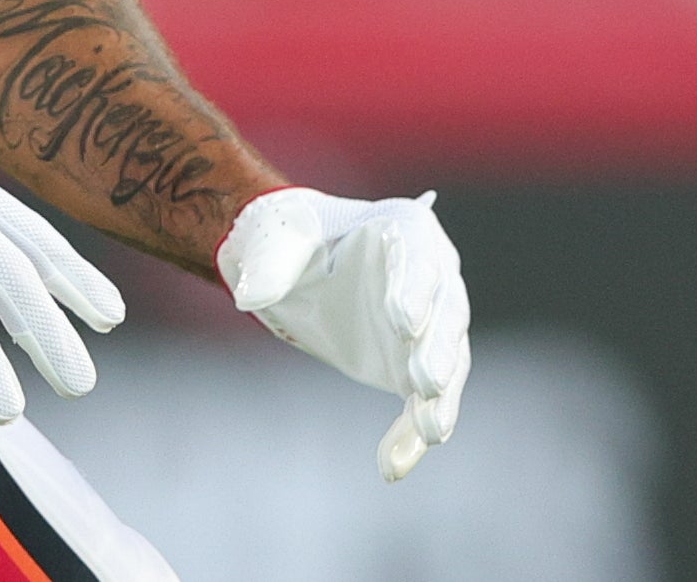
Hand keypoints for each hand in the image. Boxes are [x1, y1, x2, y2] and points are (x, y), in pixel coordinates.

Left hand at [217, 186, 470, 480]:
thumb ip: (269, 266)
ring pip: (447, 365)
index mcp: (405, 230)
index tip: (403, 322)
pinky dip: (409, 437)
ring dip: (439, 400)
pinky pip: (420, 406)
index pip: (418, 259)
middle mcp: (431, 277)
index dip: (414, 290)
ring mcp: (428, 327)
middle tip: (427, 382)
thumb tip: (249, 297)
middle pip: (446, 315)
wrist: (292, 268)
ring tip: (430, 431)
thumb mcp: (276, 241)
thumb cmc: (290, 240)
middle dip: (438, 350)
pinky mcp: (413, 369)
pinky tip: (393, 465)